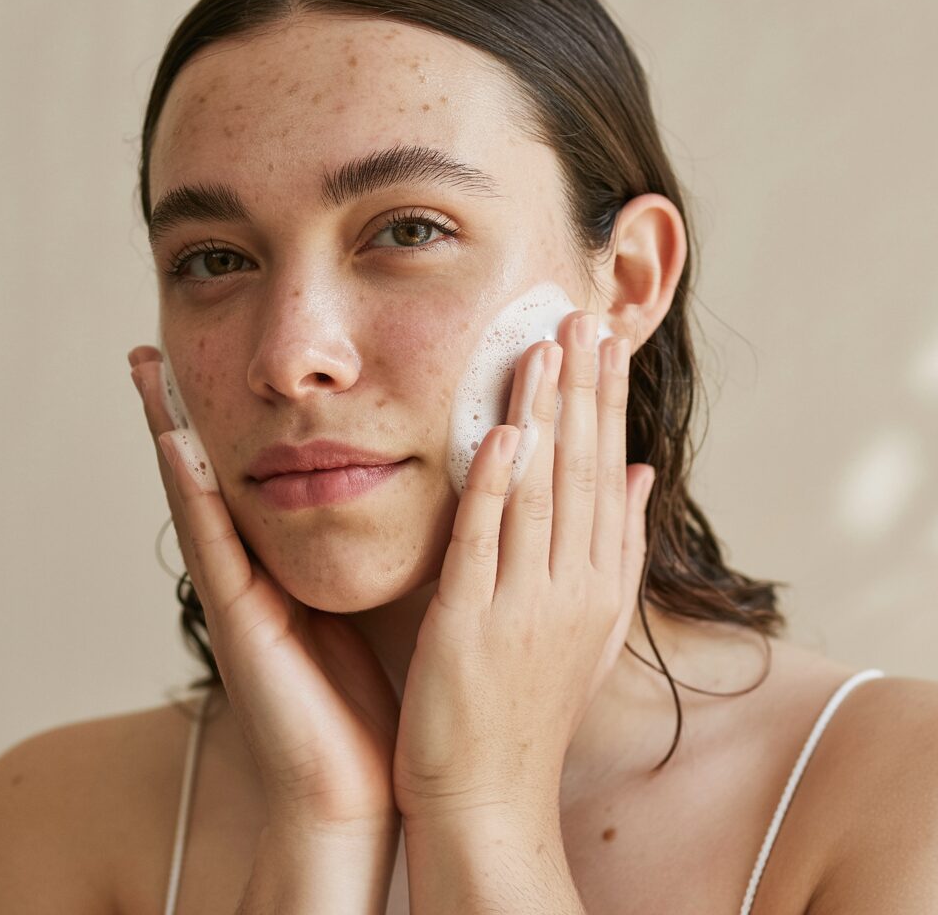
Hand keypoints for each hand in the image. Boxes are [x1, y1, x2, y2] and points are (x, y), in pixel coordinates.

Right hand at [128, 346, 400, 835]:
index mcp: (282, 562)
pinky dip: (191, 494)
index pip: (251, 473)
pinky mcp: (240, 622)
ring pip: (197, 497)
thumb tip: (404, 492)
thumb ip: (365, 552)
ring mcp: (237, 594)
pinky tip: (175, 444)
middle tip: (151, 347)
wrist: (354, 788)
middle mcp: (250, 569)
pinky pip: (214, 546)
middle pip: (209, 474)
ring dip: (166, 432)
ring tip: (144, 368)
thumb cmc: (369, 696)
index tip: (219, 356)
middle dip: (179, 411)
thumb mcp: (368, 602)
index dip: (228, 417)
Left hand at [391, 312, 654, 823]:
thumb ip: (614, 546)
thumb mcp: (590, 624)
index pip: (606, 472)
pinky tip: (501, 433)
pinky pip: (484, 542)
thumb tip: (637, 471)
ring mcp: (524, 604)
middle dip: (584, 390)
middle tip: (584, 316)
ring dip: (544, 417)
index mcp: (598, 582)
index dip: (607, 403)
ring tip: (547, 348)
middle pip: (581, 470)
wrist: (489, 792)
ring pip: (538, 492)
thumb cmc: (531, 704)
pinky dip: (494, 485)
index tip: (606, 341)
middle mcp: (572, 586)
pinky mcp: (471, 624)